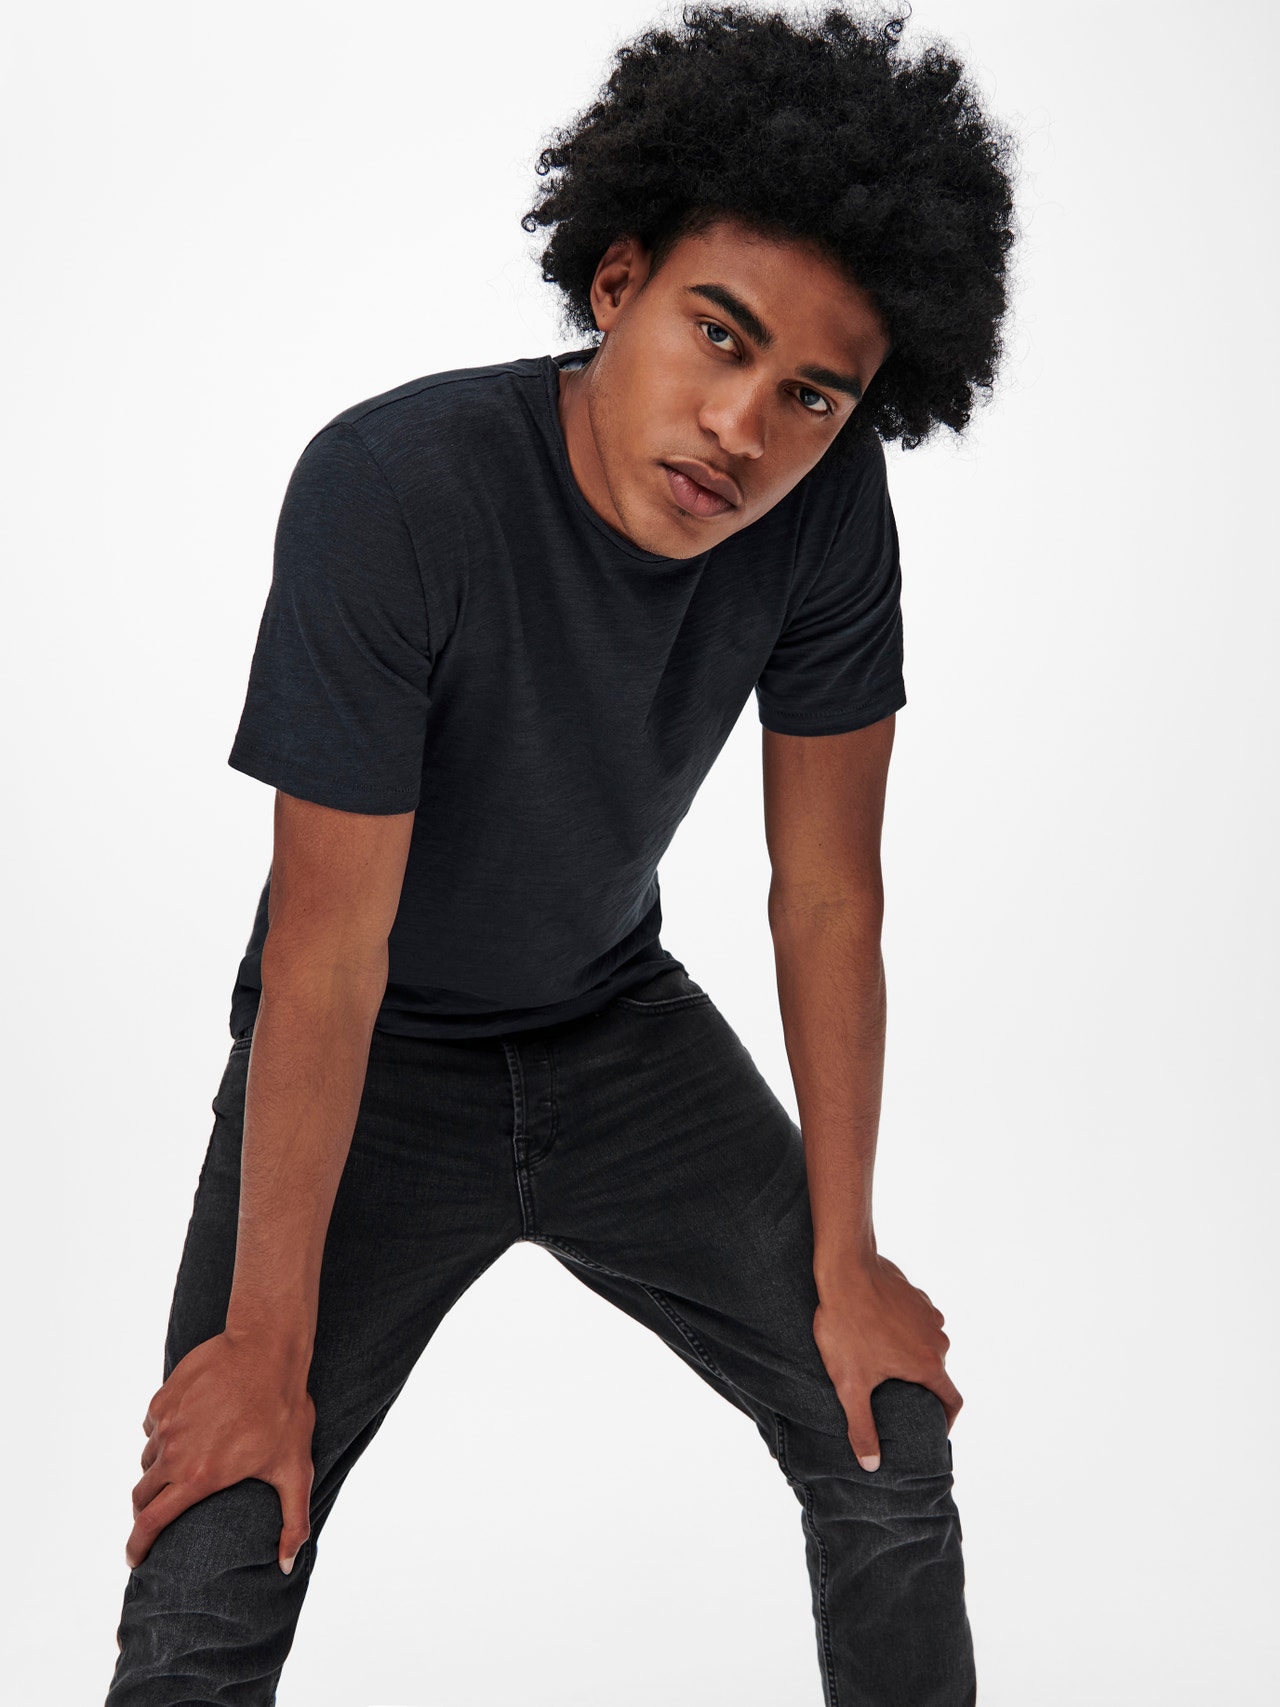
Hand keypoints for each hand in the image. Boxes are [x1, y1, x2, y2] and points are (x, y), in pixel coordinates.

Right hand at [127, 1329, 315, 1572]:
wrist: (265, 1348)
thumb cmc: (284, 1409)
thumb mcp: (294, 1468)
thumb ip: (293, 1520)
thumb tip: (289, 1565)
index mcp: (198, 1477)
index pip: (150, 1523)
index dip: (137, 1547)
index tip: (135, 1561)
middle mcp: (174, 1453)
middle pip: (142, 1494)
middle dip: (145, 1511)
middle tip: (158, 1516)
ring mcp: (166, 1424)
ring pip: (148, 1459)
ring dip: (158, 1470)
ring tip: (182, 1468)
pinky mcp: (163, 1398)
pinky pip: (153, 1427)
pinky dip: (164, 1435)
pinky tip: (188, 1430)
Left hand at [812, 1252, 960, 1471]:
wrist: (845, 1268)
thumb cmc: (847, 1327)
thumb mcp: (850, 1384)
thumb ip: (862, 1428)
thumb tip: (872, 1466)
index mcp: (929, 1364)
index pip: (952, 1401)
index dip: (946, 1421)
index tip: (933, 1429)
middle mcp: (938, 1338)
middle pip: (937, 1371)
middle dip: (919, 1385)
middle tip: (892, 1393)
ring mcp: (928, 1312)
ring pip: (927, 1344)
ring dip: (911, 1355)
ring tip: (881, 1361)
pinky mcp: (915, 1294)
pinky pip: (916, 1321)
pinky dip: (904, 1331)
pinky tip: (877, 1331)